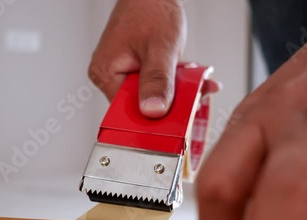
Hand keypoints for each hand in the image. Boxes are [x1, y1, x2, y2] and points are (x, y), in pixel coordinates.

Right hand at [89, 0, 219, 117]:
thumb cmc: (150, 8)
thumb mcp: (160, 47)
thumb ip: (158, 80)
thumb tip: (153, 110)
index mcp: (106, 73)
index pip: (128, 111)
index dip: (154, 119)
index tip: (178, 122)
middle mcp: (112, 76)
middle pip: (143, 105)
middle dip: (173, 104)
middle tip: (196, 97)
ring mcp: (125, 73)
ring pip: (154, 96)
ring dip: (179, 93)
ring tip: (200, 85)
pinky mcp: (138, 70)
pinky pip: (158, 85)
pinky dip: (176, 83)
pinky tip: (194, 79)